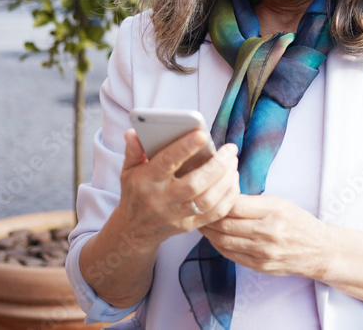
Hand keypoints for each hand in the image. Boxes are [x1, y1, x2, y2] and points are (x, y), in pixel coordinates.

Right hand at [113, 129, 240, 253]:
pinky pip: (215, 214)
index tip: (202, 134)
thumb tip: (133, 132)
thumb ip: (134, 150)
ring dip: (226, 180)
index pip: (166, 162)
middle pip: (194, 184)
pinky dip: (228, 197)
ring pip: (207, 200)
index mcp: (147, 180)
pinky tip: (233, 181)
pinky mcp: (189, 226)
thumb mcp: (128, 170)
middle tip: (230, 149)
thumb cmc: (135, 192)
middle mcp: (162, 199)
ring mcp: (177, 215)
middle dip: (216, 165)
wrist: (134, 230)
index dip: (184, 148)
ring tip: (233, 162)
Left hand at [199, 195, 327, 278]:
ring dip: (208, 232)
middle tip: (197, 208)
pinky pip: (230, 255)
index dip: (218, 198)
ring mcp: (263, 252)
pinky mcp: (259, 266)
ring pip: (224, 241)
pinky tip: (213, 237)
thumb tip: (224, 196)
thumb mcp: (280, 203)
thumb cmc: (298, 223)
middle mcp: (268, 232)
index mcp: (274, 211)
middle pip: (226, 223)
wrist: (318, 250)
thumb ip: (253, 201)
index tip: (209, 193)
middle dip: (208, 216)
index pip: (235, 204)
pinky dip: (218, 245)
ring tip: (200, 222)